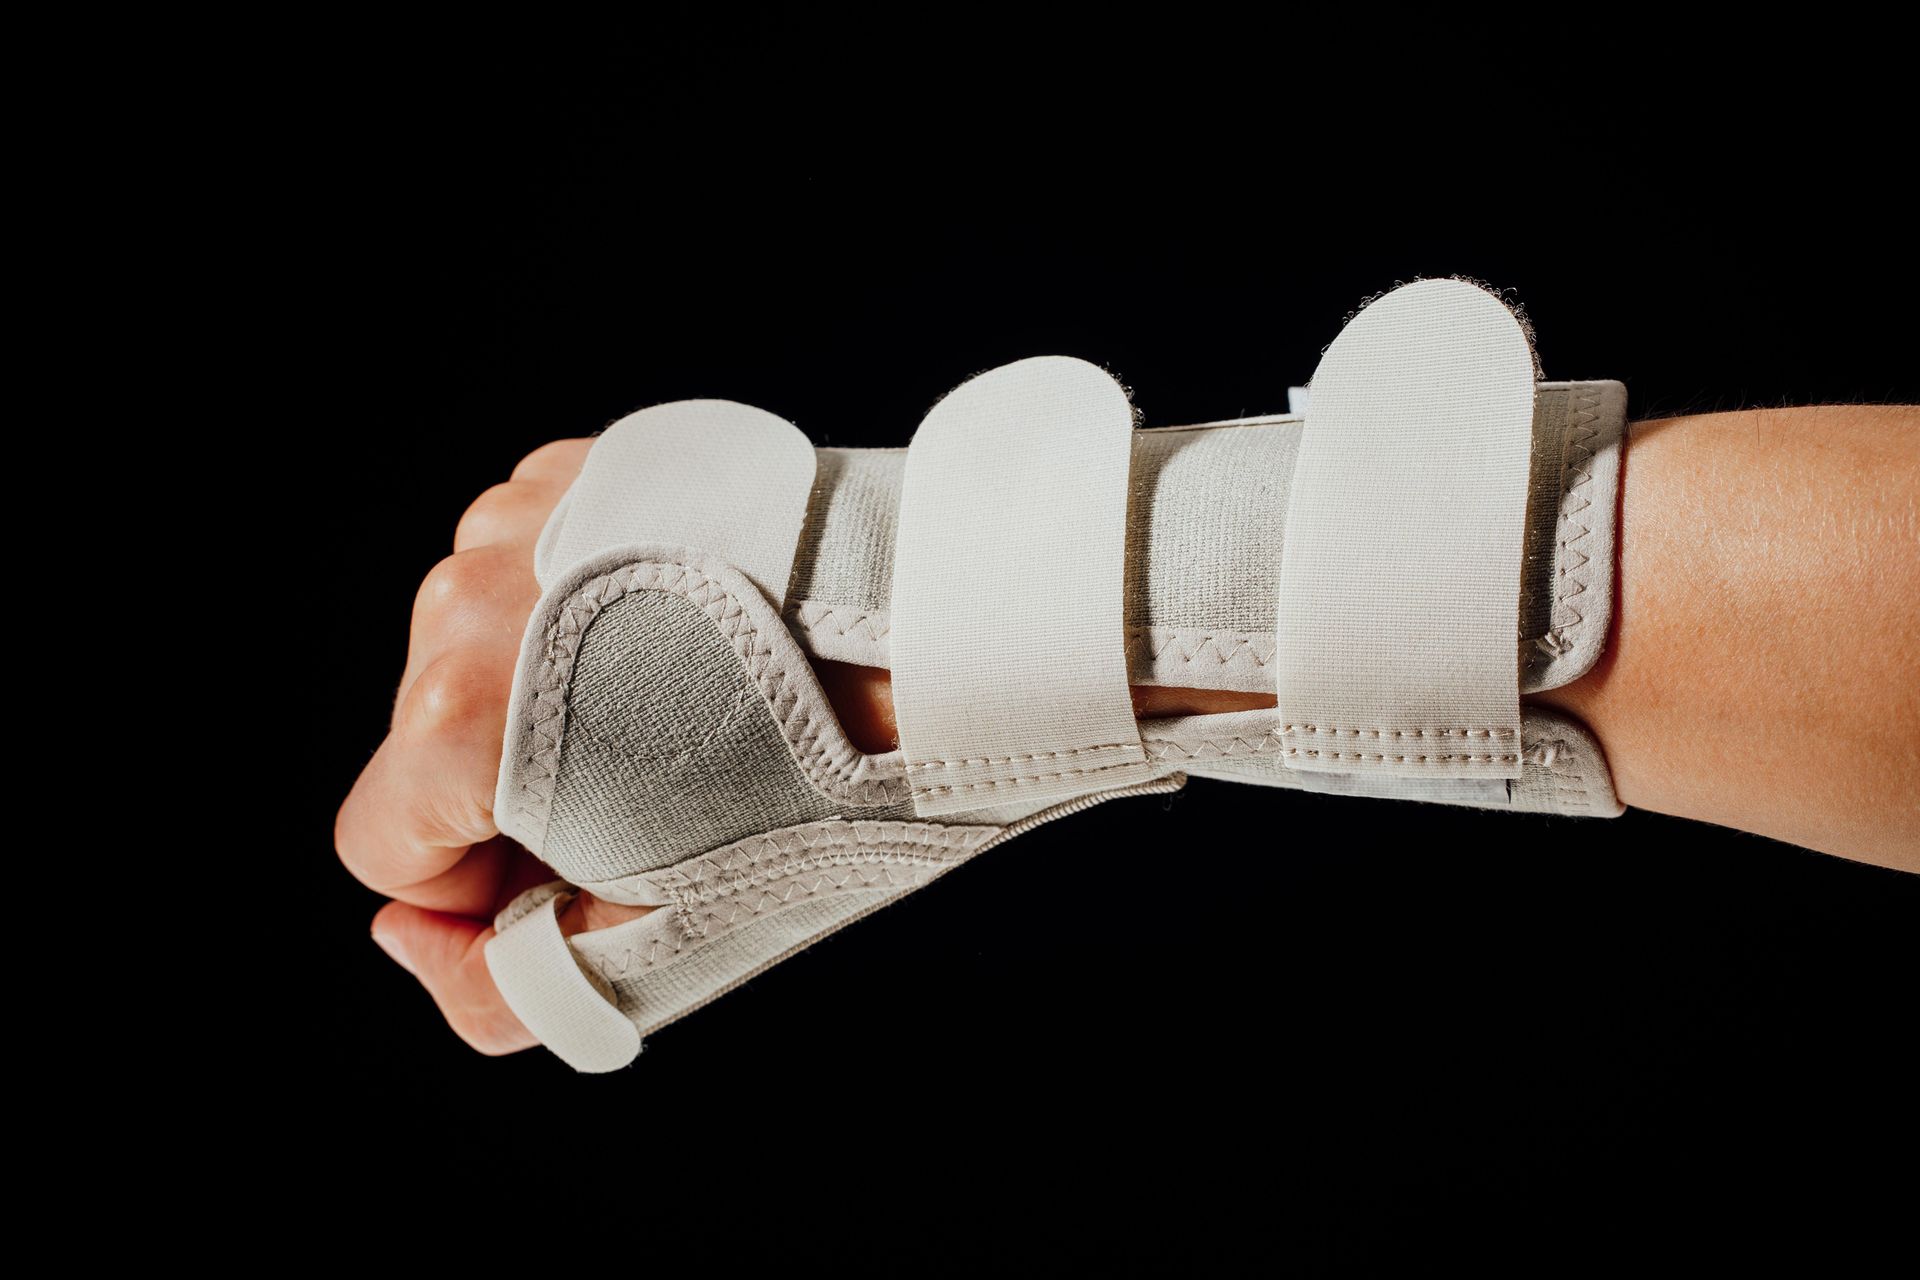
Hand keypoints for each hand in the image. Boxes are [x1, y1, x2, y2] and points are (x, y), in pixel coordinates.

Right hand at [336, 438, 1287, 1057]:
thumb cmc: (816, 797)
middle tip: (657, 793)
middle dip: (516, 789)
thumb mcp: (662, 943)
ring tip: (683, 703)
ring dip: (550, 694)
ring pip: (480, 651)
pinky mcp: (575, 470)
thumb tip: (413, 936)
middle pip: (429, 745)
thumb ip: (500, 983)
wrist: (929, 641)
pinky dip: (582, 613)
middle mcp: (463, 601)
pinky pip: (530, 571)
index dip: (474, 887)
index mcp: (461, 720)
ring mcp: (516, 520)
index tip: (579, 874)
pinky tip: (680, 634)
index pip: (383, 844)